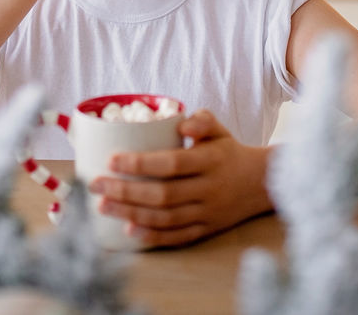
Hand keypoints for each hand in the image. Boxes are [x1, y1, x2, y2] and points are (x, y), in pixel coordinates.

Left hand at [89, 110, 272, 247]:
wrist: (262, 183)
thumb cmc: (230, 152)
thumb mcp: (220, 129)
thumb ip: (201, 121)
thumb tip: (180, 123)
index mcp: (211, 160)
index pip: (172, 163)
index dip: (141, 163)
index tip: (112, 160)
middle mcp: (210, 188)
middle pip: (163, 194)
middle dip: (125, 191)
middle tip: (95, 185)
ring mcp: (208, 213)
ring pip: (166, 218)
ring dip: (131, 213)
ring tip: (103, 206)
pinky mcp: (207, 230)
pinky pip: (177, 237)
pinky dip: (152, 236)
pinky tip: (128, 232)